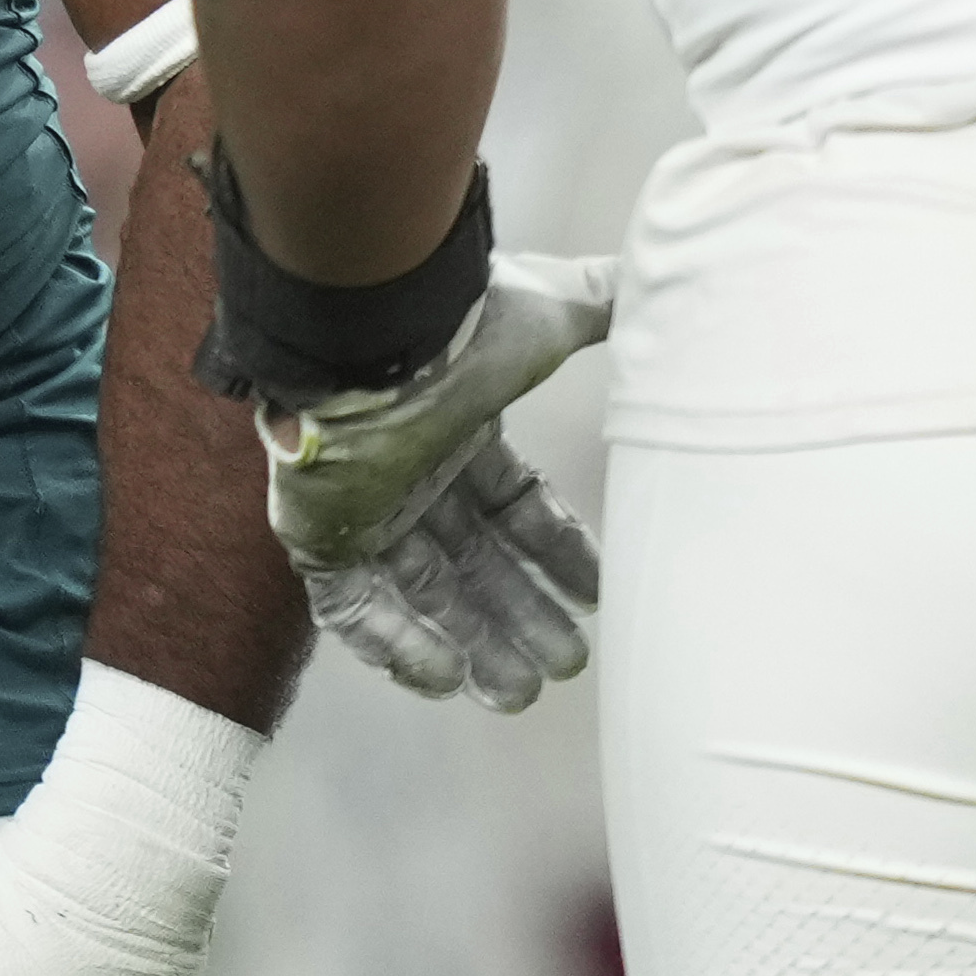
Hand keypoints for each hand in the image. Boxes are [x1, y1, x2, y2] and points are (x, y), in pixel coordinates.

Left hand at [259, 251, 614, 706]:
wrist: (363, 345)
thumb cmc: (455, 335)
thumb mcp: (547, 316)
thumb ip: (601, 304)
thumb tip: (660, 282)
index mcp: (456, 430)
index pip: (510, 505)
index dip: (554, 552)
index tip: (596, 597)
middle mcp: (408, 473)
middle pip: (470, 563)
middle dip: (518, 616)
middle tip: (564, 666)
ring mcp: (358, 507)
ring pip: (419, 594)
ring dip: (470, 644)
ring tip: (518, 693)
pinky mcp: (315, 536)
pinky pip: (349, 607)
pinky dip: (394, 645)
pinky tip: (445, 678)